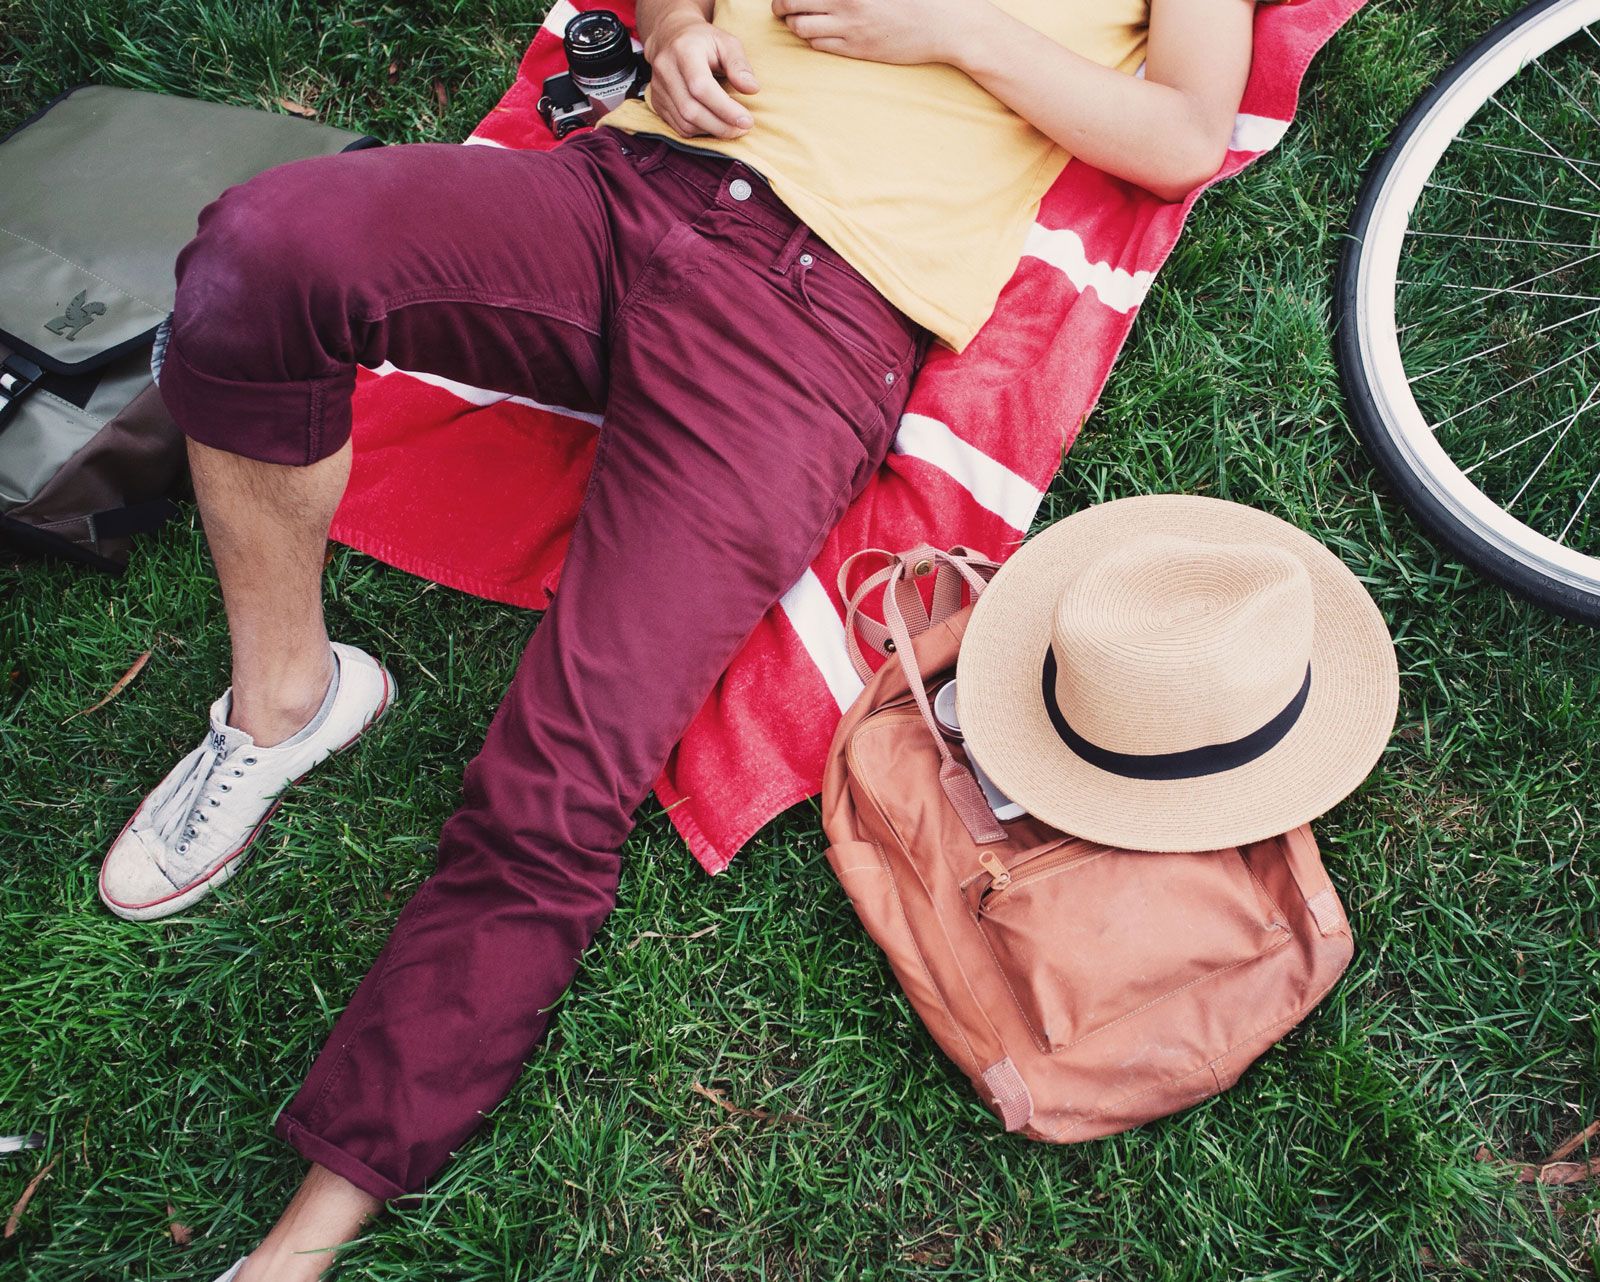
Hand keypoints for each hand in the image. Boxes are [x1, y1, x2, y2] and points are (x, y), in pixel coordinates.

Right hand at [644, 14, 759, 137]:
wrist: (670, 37)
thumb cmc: (703, 40)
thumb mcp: (727, 43)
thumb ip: (739, 65)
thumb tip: (752, 89)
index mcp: (684, 51)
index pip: (701, 87)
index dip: (724, 108)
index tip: (746, 120)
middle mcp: (665, 69)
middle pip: (690, 110)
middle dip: (720, 126)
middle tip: (742, 129)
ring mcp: (658, 88)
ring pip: (684, 122)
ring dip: (711, 131)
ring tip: (731, 128)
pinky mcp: (656, 102)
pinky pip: (678, 127)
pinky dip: (699, 132)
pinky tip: (714, 125)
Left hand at [770, 0, 979, 64]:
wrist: (943, 25)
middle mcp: (845, 2)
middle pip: (793, 3)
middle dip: (781, 5)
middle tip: (780, 6)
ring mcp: (849, 27)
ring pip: (801, 27)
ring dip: (795, 22)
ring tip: (797, 19)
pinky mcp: (856, 48)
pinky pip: (819, 44)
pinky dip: (812, 38)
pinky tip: (818, 32)